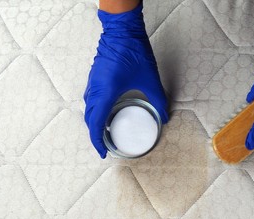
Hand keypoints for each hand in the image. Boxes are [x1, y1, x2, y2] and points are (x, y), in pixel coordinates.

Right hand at [84, 1, 168, 157]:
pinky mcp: (94, 78)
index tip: (103, 153)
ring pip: (88, 110)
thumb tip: (164, 117)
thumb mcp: (150, 78)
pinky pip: (90, 100)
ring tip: (106, 133)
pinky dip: (95, 112)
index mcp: (105, 92)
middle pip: (89, 120)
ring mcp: (92, 83)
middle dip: (95, 136)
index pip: (96, 124)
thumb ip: (158, 99)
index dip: (97, 141)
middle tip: (106, 146)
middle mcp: (95, 90)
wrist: (122, 30)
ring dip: (94, 124)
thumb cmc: (133, 51)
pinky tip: (106, 114)